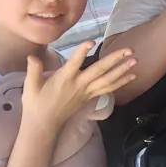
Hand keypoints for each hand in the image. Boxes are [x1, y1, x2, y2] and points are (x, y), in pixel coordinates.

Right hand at [20, 43, 135, 137]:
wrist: (44, 124)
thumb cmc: (36, 104)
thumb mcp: (30, 86)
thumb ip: (33, 69)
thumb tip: (32, 56)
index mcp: (63, 79)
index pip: (74, 63)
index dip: (82, 52)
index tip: (91, 41)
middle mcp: (78, 84)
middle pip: (99, 70)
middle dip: (114, 59)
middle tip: (129, 50)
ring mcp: (86, 92)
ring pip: (107, 80)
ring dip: (122, 70)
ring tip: (135, 60)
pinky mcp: (90, 97)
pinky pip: (108, 89)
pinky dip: (120, 82)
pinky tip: (131, 76)